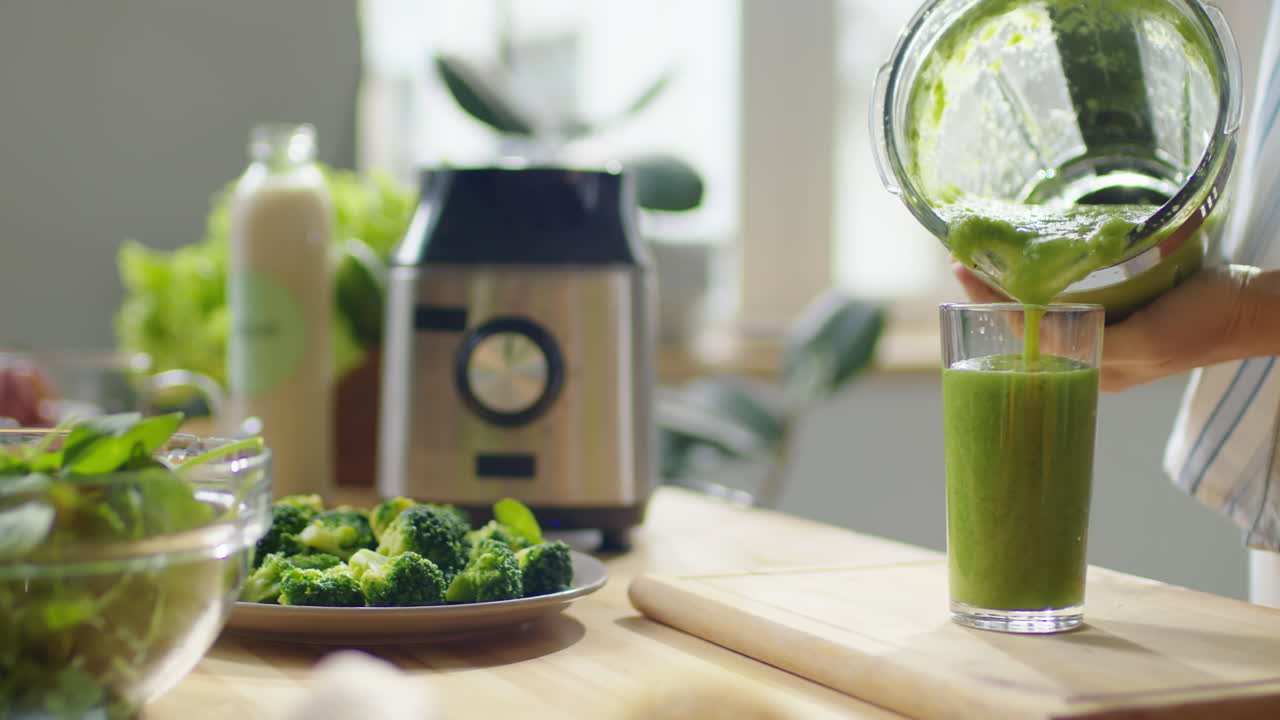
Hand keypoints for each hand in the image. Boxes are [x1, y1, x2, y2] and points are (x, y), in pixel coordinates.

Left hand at [951, 262, 1279, 391]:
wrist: (1253, 307)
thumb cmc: (1204, 323)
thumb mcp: (1144, 338)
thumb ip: (1092, 340)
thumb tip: (1038, 334)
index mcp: (1098, 368)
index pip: (1029, 335)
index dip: (994, 304)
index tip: (963, 273)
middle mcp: (1097, 356)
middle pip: (1031, 327)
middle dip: (994, 298)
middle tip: (962, 265)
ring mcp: (1111, 335)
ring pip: (1048, 315)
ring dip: (1015, 292)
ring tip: (982, 266)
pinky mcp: (1125, 316)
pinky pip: (1075, 305)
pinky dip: (1046, 288)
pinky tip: (1029, 272)